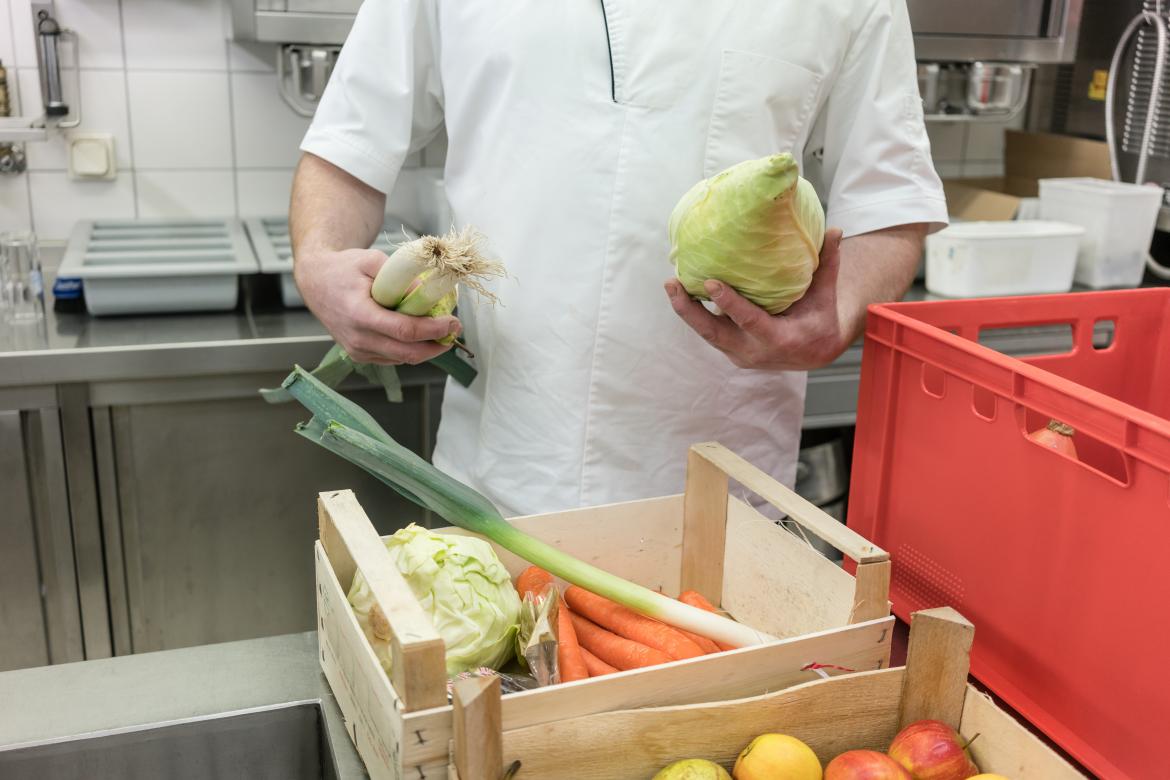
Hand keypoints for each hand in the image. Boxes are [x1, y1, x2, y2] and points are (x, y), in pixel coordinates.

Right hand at [295, 247, 459, 364]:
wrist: (316, 282)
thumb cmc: (343, 269)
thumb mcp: (372, 261)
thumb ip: (400, 276)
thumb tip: (428, 292)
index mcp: (360, 314)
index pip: (405, 331)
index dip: (433, 329)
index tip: (452, 322)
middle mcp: (358, 339)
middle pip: (408, 353)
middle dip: (437, 345)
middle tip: (454, 331)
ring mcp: (358, 350)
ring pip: (402, 359)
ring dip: (427, 350)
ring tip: (443, 333)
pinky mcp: (360, 355)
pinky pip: (392, 358)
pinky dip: (411, 350)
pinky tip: (423, 336)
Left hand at [664, 228, 849, 370]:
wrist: (814, 352)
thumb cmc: (820, 318)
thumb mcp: (825, 294)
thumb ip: (828, 264)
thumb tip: (835, 230)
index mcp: (780, 339)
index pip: (750, 321)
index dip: (730, 304)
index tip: (711, 283)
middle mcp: (754, 351)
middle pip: (714, 333)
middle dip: (690, 311)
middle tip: (673, 284)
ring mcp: (740, 354)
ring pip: (706, 333)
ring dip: (686, 310)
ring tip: (671, 285)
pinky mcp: (730, 351)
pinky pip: (709, 332)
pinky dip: (695, 313)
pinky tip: (682, 291)